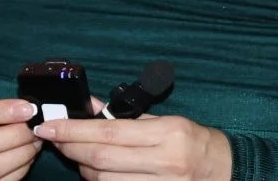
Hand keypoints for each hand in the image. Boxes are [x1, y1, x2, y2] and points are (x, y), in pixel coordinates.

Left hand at [32, 111, 230, 180]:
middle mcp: (167, 163)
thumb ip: (124, 116)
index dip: (72, 131)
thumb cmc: (195, 142)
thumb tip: (88, 105)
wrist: (228, 172)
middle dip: (70, 149)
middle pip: (102, 161)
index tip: (49, 126)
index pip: (108, 133)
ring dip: (83, 170)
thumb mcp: (164, 120)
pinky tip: (95, 173)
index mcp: (168, 134)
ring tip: (75, 156)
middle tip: (54, 140)